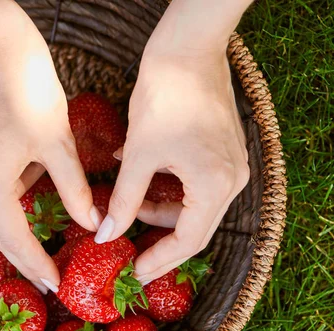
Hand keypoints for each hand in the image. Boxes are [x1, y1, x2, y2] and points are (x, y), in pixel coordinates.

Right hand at [0, 4, 99, 292]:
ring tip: (34, 163)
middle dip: (23, 250)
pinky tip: (14, 149)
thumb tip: (92, 225)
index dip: (36, 264)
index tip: (53, 286)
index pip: (14, 238)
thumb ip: (74, 189)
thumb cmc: (31, 87)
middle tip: (46, 273)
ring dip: (14, 200)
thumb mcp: (59, 141)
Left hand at [95, 46, 249, 283]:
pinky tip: (138, 179)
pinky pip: (195, 185)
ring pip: (192, 205)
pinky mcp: (222, 151)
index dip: (159, 260)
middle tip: (128, 253)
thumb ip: (123, 200)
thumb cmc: (164, 98)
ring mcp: (230, 165)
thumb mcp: (139, 156)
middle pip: (193, 227)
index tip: (133, 274)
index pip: (188, 240)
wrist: (186, 49)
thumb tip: (105, 234)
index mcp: (217, 185)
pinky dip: (166, 188)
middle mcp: (232, 180)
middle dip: (158, 240)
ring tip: (124, 206)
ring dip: (158, 209)